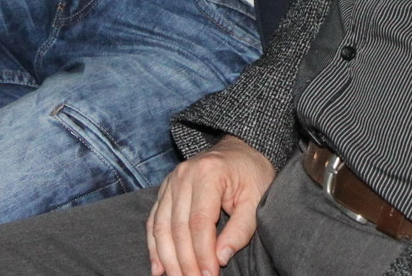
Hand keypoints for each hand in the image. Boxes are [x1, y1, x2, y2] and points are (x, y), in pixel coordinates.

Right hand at [148, 136, 275, 275]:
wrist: (242, 148)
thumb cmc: (252, 173)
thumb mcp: (256, 198)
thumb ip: (240, 229)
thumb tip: (220, 259)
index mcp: (209, 173)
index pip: (200, 222)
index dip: (203, 253)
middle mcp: (184, 175)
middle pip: (178, 227)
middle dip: (185, 261)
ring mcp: (171, 181)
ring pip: (161, 226)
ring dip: (167, 258)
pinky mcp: (166, 188)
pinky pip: (154, 220)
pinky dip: (154, 245)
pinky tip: (159, 267)